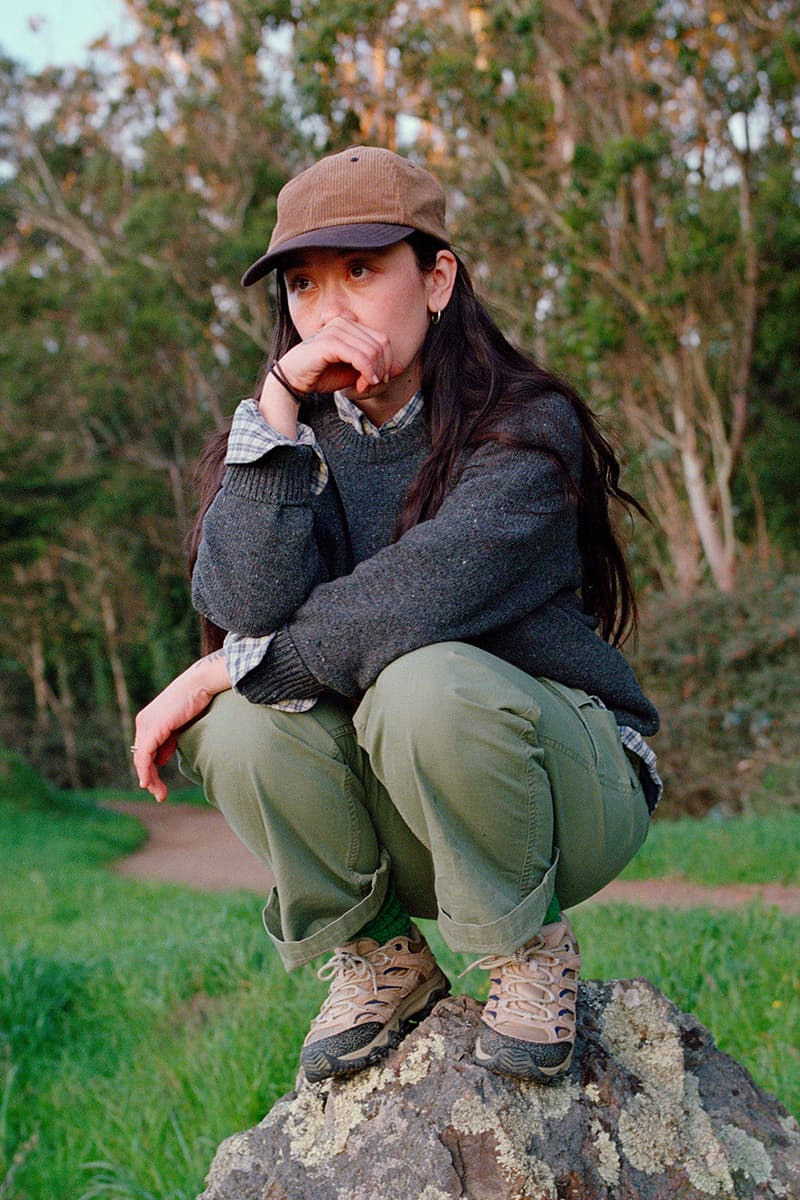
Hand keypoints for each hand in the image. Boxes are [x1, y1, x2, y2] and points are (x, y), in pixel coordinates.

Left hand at [132, 649, 230, 802]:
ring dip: (149, 779)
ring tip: (159, 794)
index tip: (158, 785)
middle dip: (149, 778)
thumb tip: (161, 759)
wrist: (200, 684)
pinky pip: (145, 756)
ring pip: (141, 759)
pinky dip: (145, 771)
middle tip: (159, 795)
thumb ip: (168, 742)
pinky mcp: (154, 728)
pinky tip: (148, 783)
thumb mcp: (179, 726)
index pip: (144, 751)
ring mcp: (147, 725)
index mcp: (148, 721)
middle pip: (141, 757)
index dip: (149, 770)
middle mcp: (144, 722)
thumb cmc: (195, 701)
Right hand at [260, 318, 401, 432]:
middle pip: (382, 344)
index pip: (383, 339)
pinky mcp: (329, 342)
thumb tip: (398, 370)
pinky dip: (367, 373)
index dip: (387, 362)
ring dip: (374, 373)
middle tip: (371, 385)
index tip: (376, 381)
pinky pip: (360, 357)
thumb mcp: (354, 372)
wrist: (293, 379)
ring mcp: (336, 330)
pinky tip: (362, 384)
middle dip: (382, 368)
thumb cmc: (322, 374)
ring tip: (364, 387)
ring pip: (373, 351)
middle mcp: (343, 322)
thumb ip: (374, 368)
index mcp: (350, 324)